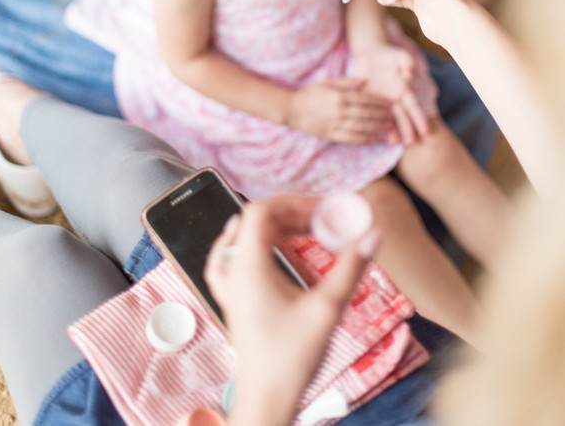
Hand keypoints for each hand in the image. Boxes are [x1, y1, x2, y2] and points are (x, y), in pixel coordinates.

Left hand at [204, 194, 379, 425]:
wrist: (266, 400)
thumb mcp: (327, 308)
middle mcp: (233, 270)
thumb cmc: (290, 359)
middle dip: (291, 213)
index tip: (323, 209)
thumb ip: (351, 267)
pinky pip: (229, 258)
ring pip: (244, 237)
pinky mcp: (232, 301)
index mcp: (248, 266)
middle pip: (255, 221)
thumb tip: (372, 234)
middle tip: (324, 220)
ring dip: (275, 227)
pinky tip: (255, 245)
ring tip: (306, 230)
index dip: (294, 201)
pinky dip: (247, 244)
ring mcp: (228, 286)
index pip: (262, 210)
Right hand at [286, 77, 395, 143]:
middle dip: (382, 116)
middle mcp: (338, 110)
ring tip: (388, 128)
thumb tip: (365, 81)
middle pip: (366, 114)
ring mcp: (334, 124)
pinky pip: (350, 138)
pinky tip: (373, 138)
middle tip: (393, 117)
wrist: (291, 109)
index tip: (390, 103)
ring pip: (361, 127)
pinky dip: (363, 138)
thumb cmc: (311, 93)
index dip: (379, 102)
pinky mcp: (330, 134)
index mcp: (339, 95)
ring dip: (377, 128)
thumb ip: (347, 82)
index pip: (365, 99)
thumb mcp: (328, 82)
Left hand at [353, 44, 428, 143]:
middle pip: (403, 116)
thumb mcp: (400, 55)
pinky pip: (373, 115)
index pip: (413, 106)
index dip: (419, 118)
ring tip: (394, 143)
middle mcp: (395, 99)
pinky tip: (376, 134)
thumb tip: (409, 75)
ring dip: (393, 130)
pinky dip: (375, 124)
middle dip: (408, 129)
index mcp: (404, 90)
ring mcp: (382, 102)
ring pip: (389, 119)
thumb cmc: (388, 54)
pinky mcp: (368, 101)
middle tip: (411, 142)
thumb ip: (407, 62)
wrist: (369, 52)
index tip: (425, 130)